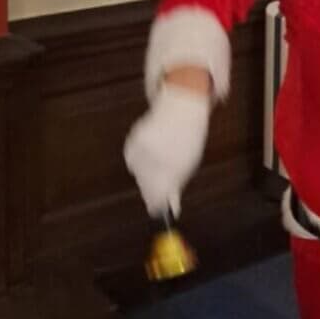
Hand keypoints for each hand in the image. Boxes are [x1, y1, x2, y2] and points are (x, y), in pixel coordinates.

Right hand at [123, 84, 210, 217]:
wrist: (181, 108)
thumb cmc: (188, 140)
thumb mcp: (188, 164)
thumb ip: (175, 184)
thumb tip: (165, 207)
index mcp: (174, 165)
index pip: (159, 194)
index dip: (157, 205)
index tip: (156, 210)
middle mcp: (157, 157)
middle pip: (145, 186)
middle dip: (150, 192)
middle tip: (154, 196)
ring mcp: (143, 147)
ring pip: (138, 174)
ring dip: (145, 174)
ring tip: (158, 163)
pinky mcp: (133, 140)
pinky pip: (131, 160)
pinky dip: (139, 161)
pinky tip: (150, 152)